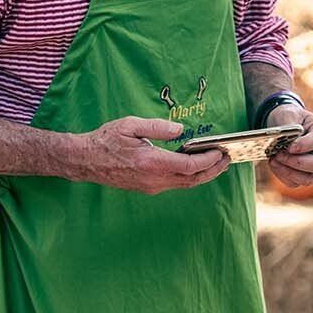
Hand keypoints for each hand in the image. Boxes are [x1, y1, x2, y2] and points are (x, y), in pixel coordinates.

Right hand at [71, 116, 229, 194]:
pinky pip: (175, 185)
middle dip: (212, 170)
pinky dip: (189, 177)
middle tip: (227, 160)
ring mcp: (151, 186)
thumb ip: (157, 127)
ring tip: (216, 164)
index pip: (189, 166)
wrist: (86, 160)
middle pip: (192, 179)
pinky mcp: (148, 188)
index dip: (208, 160)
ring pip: (185, 184)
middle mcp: (154, 179)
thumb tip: (180, 130)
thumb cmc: (105, 140)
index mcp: (151, 162)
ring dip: (203, 175)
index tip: (220, 151)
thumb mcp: (130, 125)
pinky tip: (194, 167)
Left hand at [265, 104, 312, 189]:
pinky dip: (282, 175)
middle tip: (279, 154)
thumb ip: (290, 125)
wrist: (283, 125)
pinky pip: (294, 183)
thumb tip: (288, 143)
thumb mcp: (289, 114)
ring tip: (274, 159)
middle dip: (296, 162)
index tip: (290, 147)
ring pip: (308, 179)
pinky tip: (274, 163)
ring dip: (288, 171)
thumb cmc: (289, 118)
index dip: (304, 146)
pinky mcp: (303, 176)